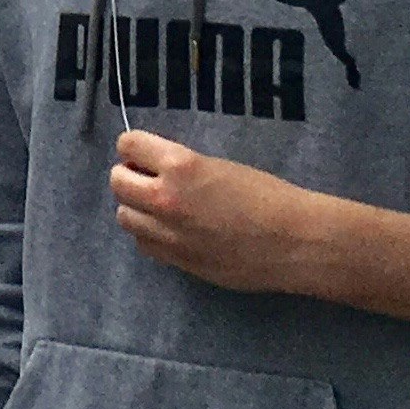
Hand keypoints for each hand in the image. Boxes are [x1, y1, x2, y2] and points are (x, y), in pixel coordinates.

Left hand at [108, 129, 320, 296]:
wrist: (292, 241)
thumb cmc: (266, 194)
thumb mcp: (220, 166)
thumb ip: (182, 168)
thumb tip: (155, 168)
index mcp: (181, 166)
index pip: (129, 146)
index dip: (133, 146)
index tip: (140, 151)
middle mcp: (166, 199)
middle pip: (118, 183)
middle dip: (128, 175)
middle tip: (146, 177)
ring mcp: (168, 235)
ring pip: (125, 217)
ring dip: (136, 207)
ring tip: (158, 206)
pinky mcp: (177, 262)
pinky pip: (144, 244)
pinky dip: (149, 234)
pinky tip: (170, 230)